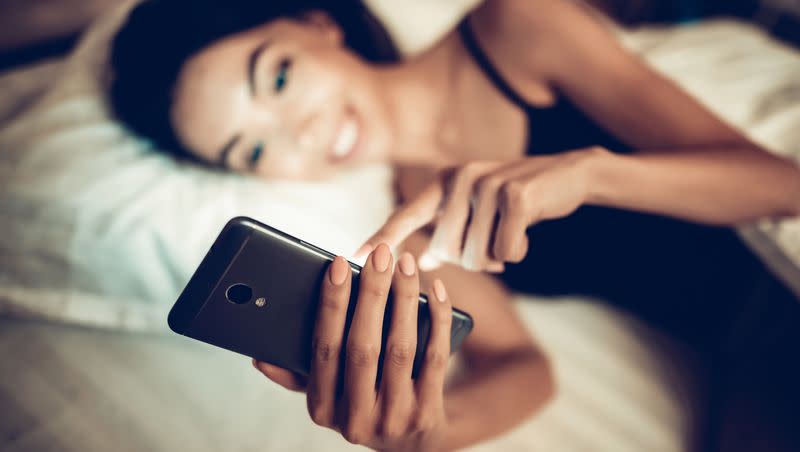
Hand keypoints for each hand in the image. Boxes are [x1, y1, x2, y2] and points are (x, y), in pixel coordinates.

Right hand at [254, 244, 452, 450]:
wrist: (411, 445)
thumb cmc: (361, 403)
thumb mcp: (326, 396)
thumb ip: (296, 375)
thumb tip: (260, 356)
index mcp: (322, 408)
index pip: (323, 349)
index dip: (330, 305)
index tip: (338, 265)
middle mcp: (356, 418)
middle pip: (363, 347)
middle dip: (372, 294)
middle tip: (380, 254)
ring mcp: (394, 417)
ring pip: (400, 348)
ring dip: (404, 299)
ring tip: (405, 263)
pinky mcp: (428, 412)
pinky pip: (435, 357)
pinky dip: (436, 319)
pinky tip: (434, 290)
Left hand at [355, 148, 600, 271]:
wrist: (568, 175)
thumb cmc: (517, 201)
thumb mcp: (478, 212)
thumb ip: (449, 231)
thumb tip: (423, 259)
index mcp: (444, 183)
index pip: (406, 215)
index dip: (382, 237)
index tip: (356, 256)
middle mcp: (459, 178)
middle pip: (447, 251)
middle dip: (472, 262)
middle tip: (493, 248)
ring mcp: (486, 183)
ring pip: (476, 256)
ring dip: (496, 259)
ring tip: (509, 236)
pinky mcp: (515, 194)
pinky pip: (506, 251)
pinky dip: (517, 252)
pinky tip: (526, 234)